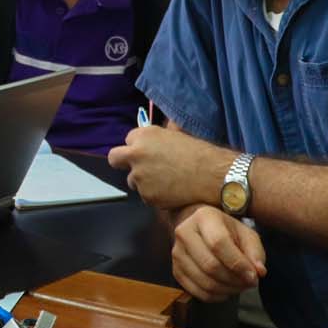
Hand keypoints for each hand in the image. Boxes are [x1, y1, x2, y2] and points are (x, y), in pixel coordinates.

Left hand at [107, 126, 233, 209]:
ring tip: (165, 182)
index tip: (147, 153)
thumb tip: (163, 130)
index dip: (138, 147)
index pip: (128, 140)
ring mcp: (139, 177)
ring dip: (143, 182)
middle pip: (115, 158)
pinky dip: (155, 196)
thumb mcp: (177, 134)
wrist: (212, 175)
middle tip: (140, 168)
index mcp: (143, 136)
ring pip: (133, 181)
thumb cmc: (199, 152)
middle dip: (124, 162)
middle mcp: (136, 154)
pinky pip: (145, 196)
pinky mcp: (147, 195)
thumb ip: (161, 135)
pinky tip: (171, 192)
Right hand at [170, 205, 267, 302]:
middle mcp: (184, 233)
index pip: (218, 243)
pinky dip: (216, 296)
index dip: (238, 263)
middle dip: (234, 280)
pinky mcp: (175, 270)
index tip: (253, 276)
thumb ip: (255, 252)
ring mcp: (176, 253)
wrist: (203, 230)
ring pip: (204, 282)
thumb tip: (258, 272)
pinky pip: (197, 292)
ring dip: (227, 290)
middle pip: (210, 265)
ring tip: (240, 286)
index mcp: (203, 217)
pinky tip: (226, 289)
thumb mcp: (246, 234)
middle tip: (249, 282)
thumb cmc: (228, 231)